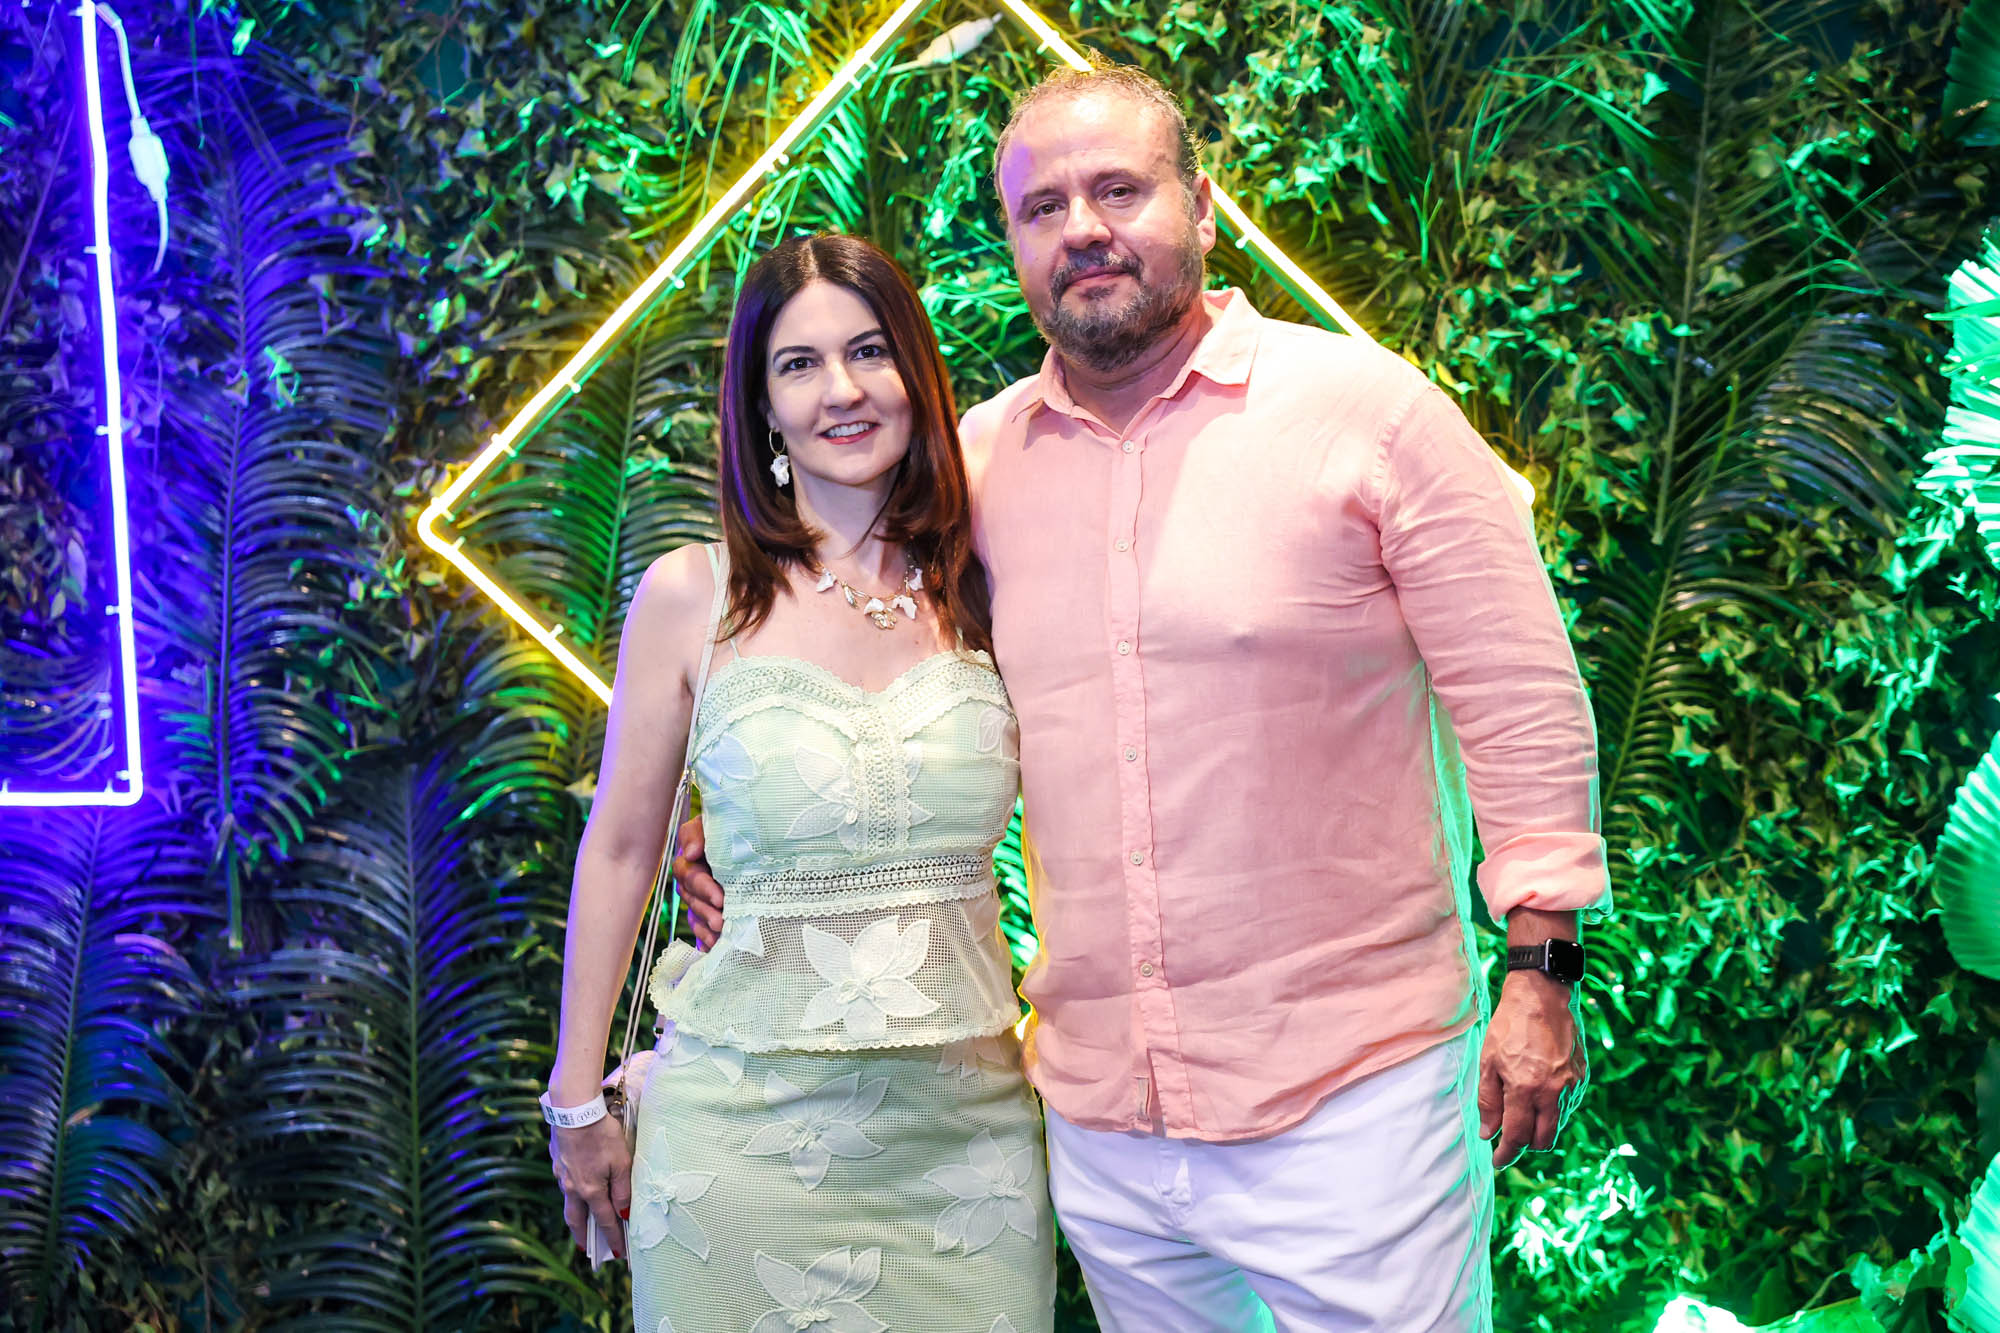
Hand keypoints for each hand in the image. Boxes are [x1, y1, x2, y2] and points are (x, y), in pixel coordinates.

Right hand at [549, 1115, 631, 1259]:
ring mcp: (562, 1176)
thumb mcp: (621, 1162)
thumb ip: (622, 1190)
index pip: (604, 1222)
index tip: (618, 1253)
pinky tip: (576, 1190)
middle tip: (588, 1250)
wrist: (574, 1110)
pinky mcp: (557, 1162)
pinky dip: (571, 1195)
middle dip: (583, 1237)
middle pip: (577, 1220)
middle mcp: (573, 1188)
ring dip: (576, 1217)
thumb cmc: (602, 1134)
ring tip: (581, 1225)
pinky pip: (565, 1186)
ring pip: (568, 1204)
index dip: (613, 1238)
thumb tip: (623, 1214)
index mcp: (591, 1191)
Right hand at [672, 814, 724, 947]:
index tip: (721, 898)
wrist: (760, 841)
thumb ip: (698, 832)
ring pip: (696, 914)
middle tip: (722, 921)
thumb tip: (690, 853)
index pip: (689, 874)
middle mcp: (693, 879)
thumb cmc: (736, 828)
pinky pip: (701, 927)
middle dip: (706, 910)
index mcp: (692, 859)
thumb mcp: (716, 823)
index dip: (703, 887)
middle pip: (692, 898)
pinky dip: (707, 937)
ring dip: (707, 926)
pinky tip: (716, 946)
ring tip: (721, 934)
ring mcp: (700, 897)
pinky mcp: (708, 911)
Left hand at [1478, 970, 1586, 1168]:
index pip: (1517, 1137)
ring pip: (1557, 1126)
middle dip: (1525, 1146)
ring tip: (1522, 1115)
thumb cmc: (1510, 1027)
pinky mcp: (1582, 1078)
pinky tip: (1539, 1098)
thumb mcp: (1488, 1062)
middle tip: (1510, 1140)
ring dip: (1540, 1129)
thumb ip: (1489, 1101)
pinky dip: (1553, 1112)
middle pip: (1543, 1140)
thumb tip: (1489, 1133)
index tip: (1498, 1161)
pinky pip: (1567, 1108)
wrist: (1543, 997)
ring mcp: (1571, 1087)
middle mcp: (1553, 1093)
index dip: (1506, 1154)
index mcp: (1526, 1089)